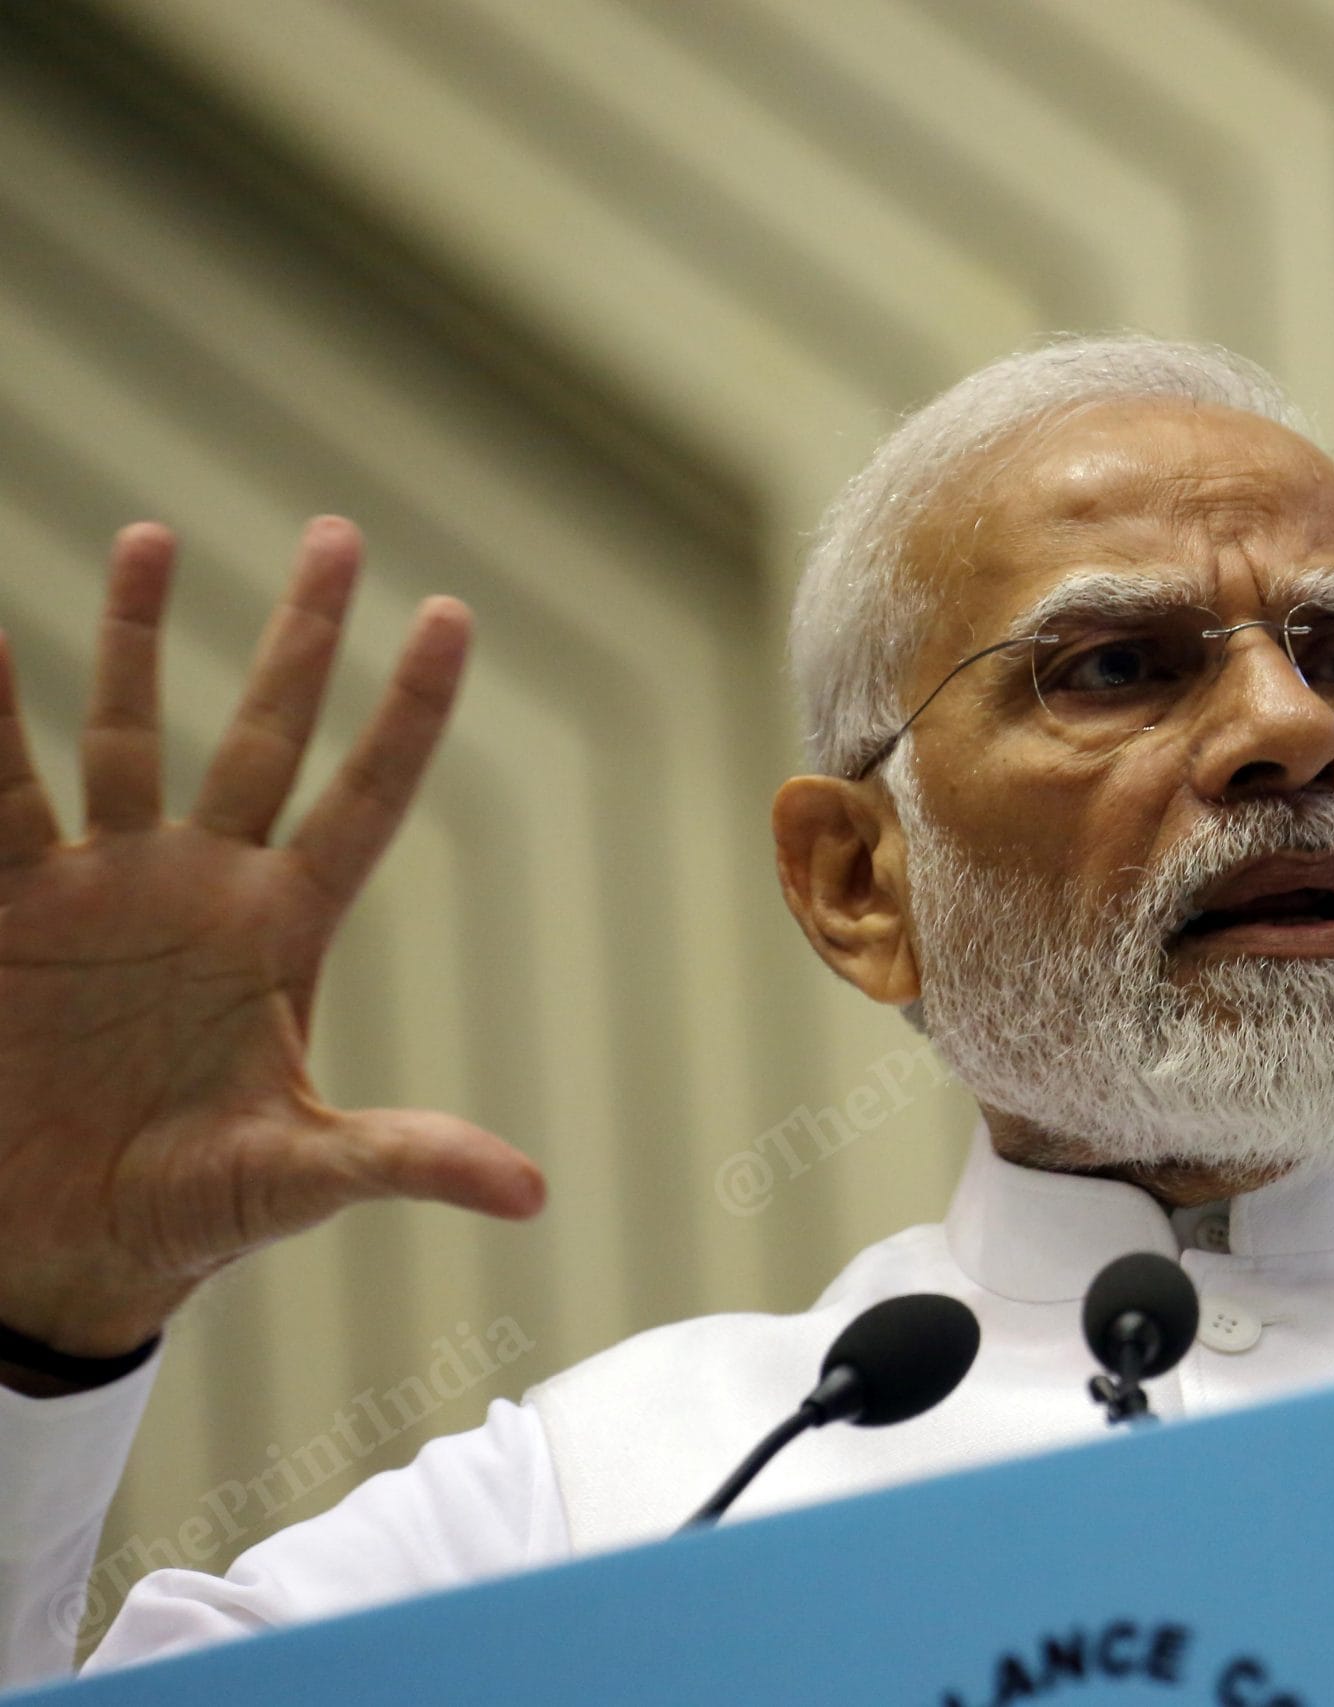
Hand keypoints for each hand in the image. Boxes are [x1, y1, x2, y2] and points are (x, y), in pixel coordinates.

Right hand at [0, 519, 542, 1367]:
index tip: (450, 616)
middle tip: (340, 532)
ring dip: (133, 640)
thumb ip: (402, 1159)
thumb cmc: (187, 1214)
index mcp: (282, 932)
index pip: (364, 798)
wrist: (53, 1249)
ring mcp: (101, 888)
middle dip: (301, 639)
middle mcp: (200, 886)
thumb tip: (530, 1196)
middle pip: (263, 733)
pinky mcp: (7, 910)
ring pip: (123, 735)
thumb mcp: (297, 1179)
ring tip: (155, 537)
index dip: (406, 711)